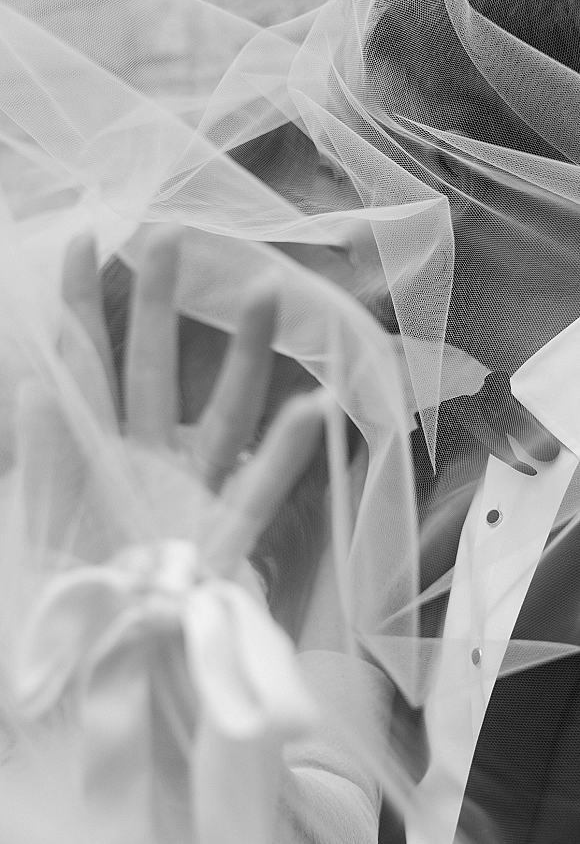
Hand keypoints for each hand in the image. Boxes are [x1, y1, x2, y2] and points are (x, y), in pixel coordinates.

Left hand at [59, 226, 325, 583]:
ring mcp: (188, 489)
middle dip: (164, 304)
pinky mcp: (222, 532)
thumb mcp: (37, 524)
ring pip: (221, 410)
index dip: (84, 305)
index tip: (86, 238)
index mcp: (92, 452)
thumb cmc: (63, 596)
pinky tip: (316, 409)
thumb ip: (40, 458)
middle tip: (174, 236)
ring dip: (243, 355)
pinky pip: (259, 488)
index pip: (87, 364)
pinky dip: (286, 453)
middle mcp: (145, 457)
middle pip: (155, 368)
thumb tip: (32, 381)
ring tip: (264, 295)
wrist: (100, 667)